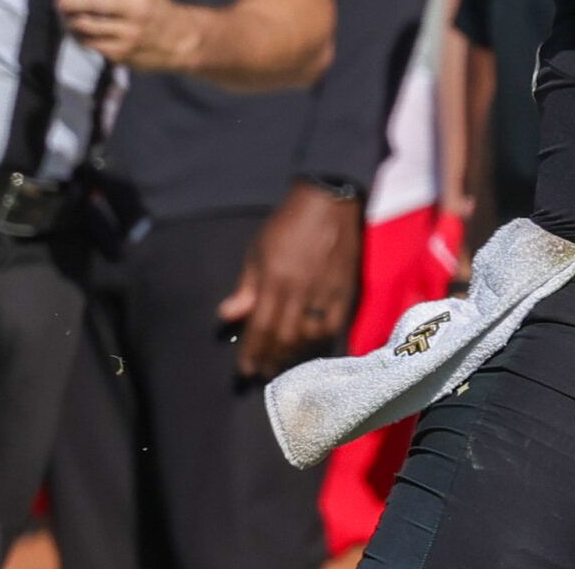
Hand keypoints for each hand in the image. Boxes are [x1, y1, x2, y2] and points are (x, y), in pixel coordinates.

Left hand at [53, 0, 195, 70]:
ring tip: (68, 17)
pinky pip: (88, 42)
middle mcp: (136, 8)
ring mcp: (129, 32)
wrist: (179, 38)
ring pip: (84, 24)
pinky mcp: (121, 52)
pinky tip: (82, 32)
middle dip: (67, 1)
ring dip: (69, 20)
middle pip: (90, 1)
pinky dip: (79, 36)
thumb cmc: (151, 5)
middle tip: (60, 2)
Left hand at [217, 181, 362, 377]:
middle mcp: (300, 291)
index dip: (252, 352)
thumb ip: (245, 287)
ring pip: (309, 334)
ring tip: (283, 364)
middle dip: (271, 358)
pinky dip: (321, 339)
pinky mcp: (346, 289)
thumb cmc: (286, 224)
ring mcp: (326, 291)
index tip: (245, 370)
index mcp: (275, 280)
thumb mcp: (257, 251)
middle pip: (284, 336)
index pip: (261, 327)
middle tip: (263, 373)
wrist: (329, 202)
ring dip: (294, 353)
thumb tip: (228, 316)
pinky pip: (334, 323)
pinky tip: (311, 345)